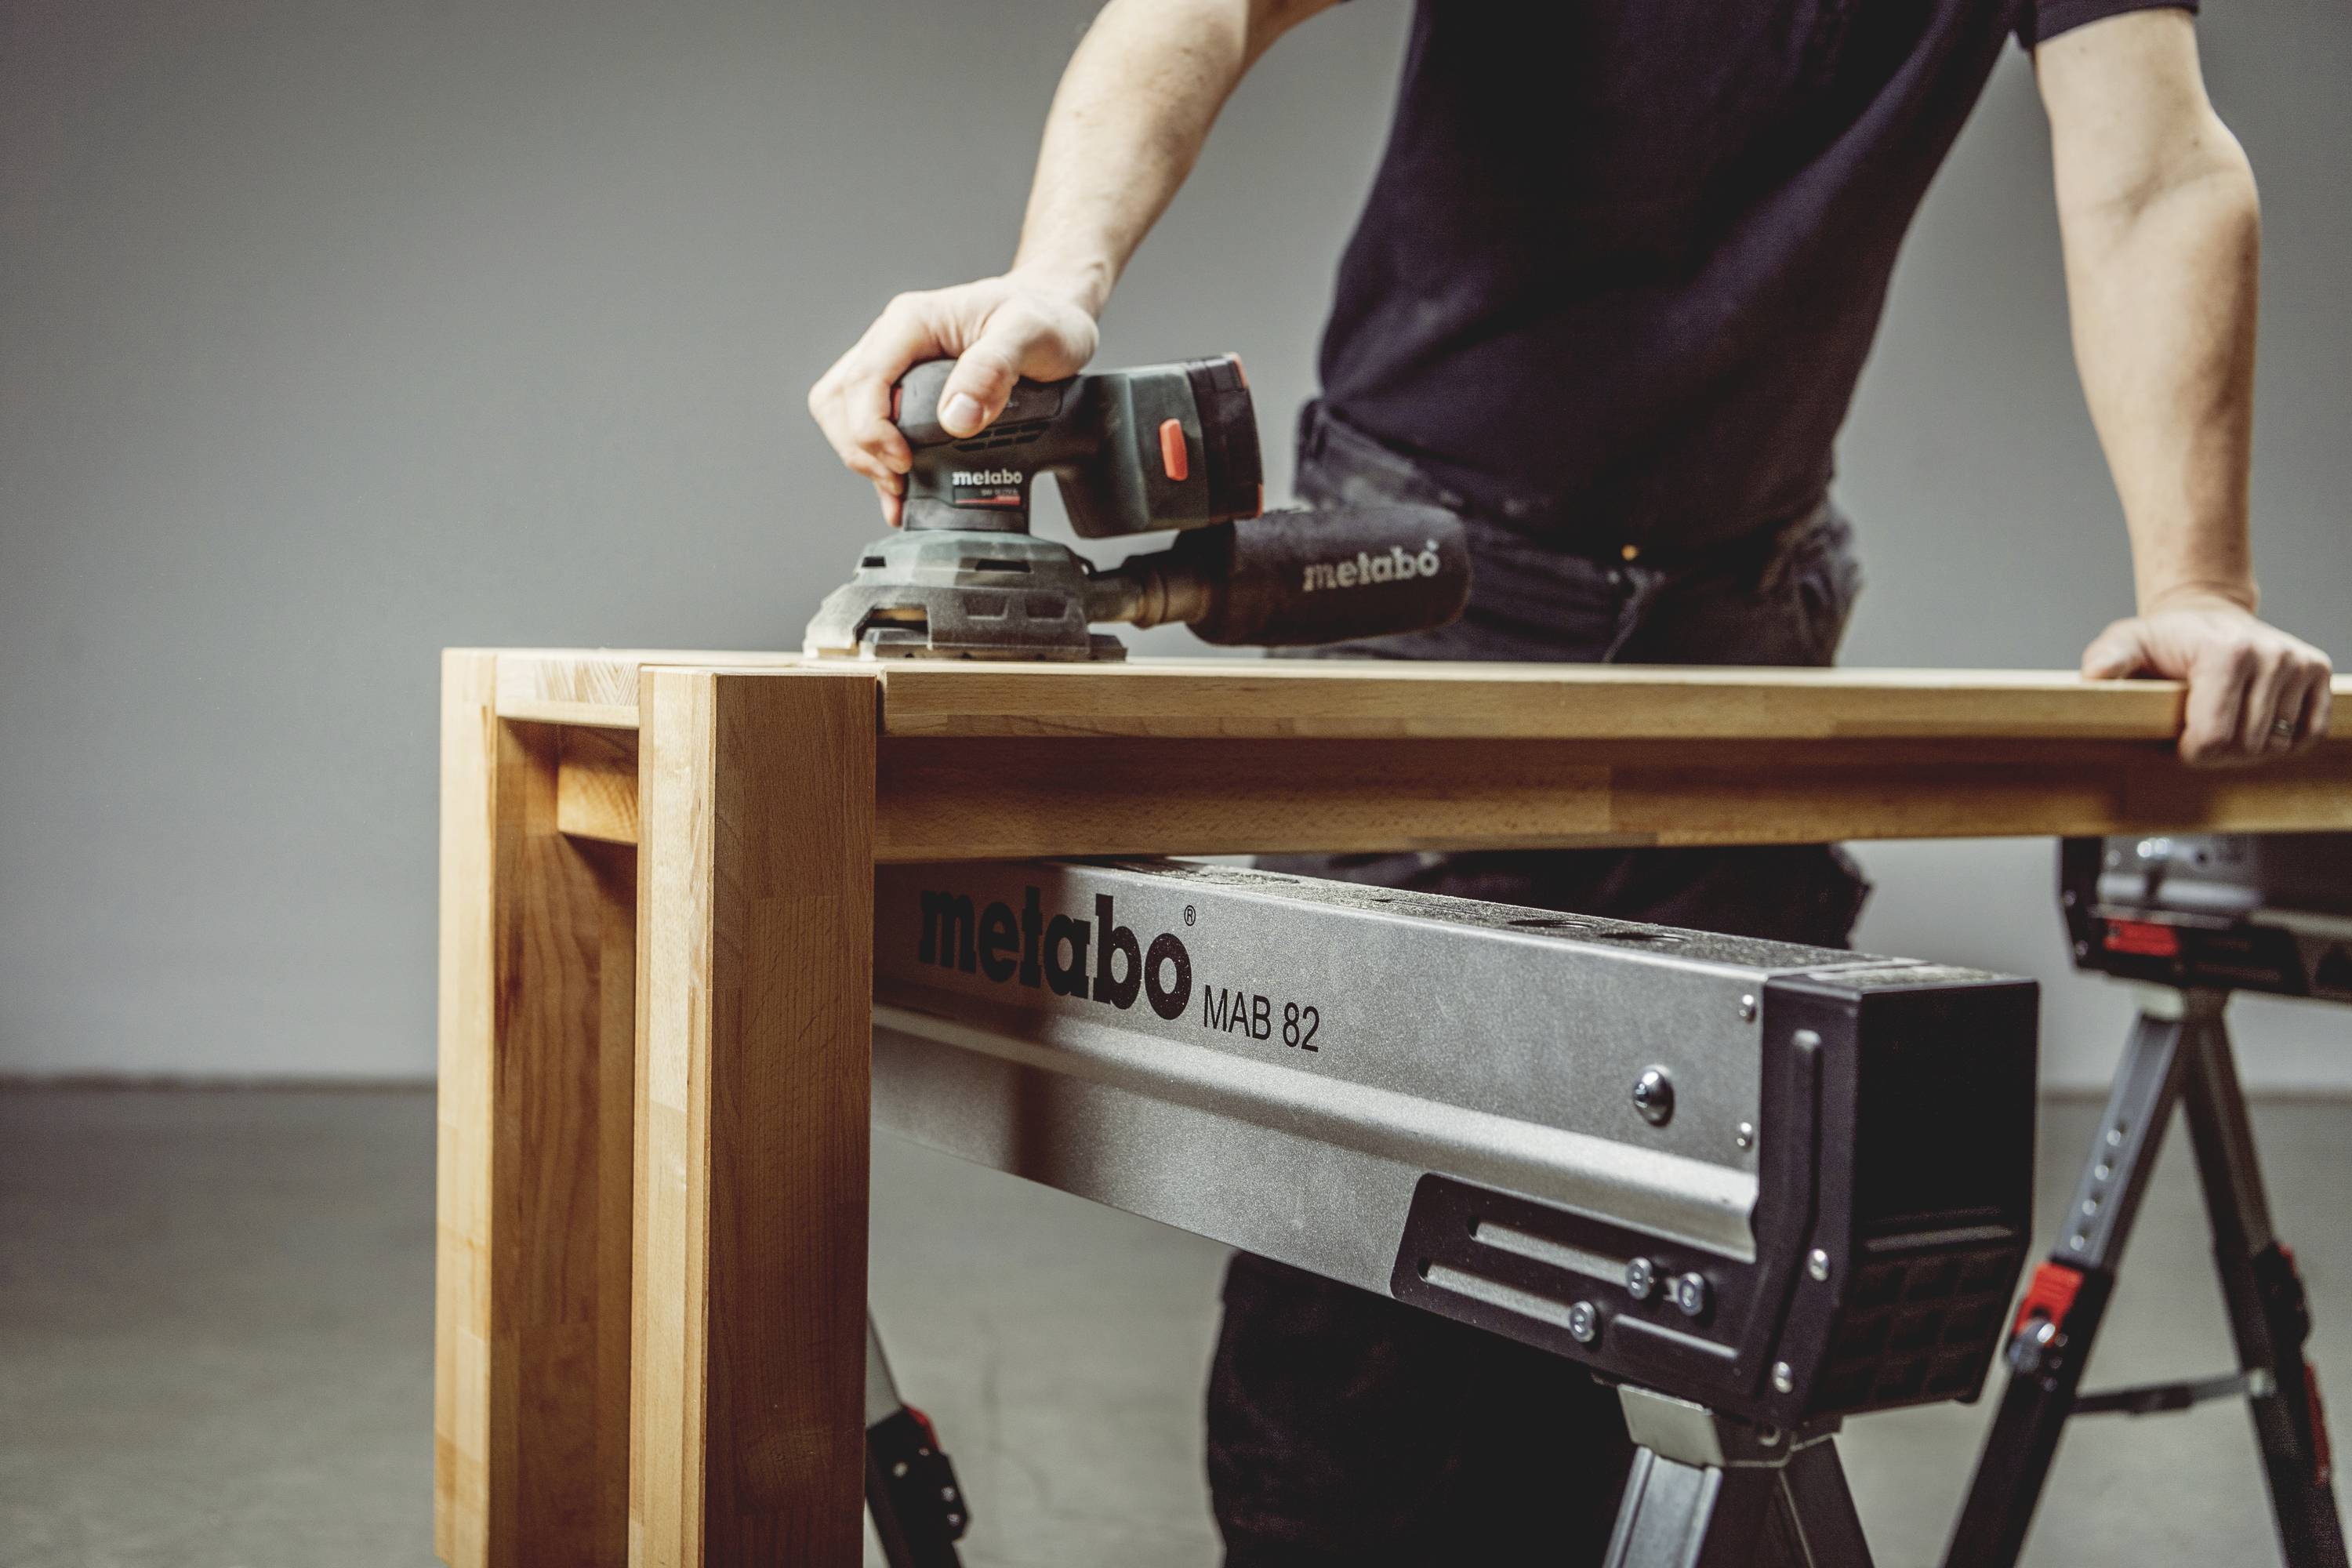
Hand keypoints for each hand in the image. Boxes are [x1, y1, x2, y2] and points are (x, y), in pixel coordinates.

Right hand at [807, 272, 1099, 525]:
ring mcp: (895, 363)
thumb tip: (956, 417)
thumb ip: (991, 371)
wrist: (1054, 312)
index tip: (904, 462)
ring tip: (897, 488)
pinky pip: (868, 421)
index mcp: (912, 321)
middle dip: (860, 448)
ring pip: (843, 411)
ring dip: (861, 455)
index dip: (872, 430)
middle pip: (839, 399)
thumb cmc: (1044, 316)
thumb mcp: (1029, 336)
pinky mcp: (904, 386)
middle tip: (901, 480)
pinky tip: (898, 487)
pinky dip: (874, 457)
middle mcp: (894, 339)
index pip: (864, 380)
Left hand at [2080, 591, 2333, 764]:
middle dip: (2217, 753)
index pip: (2214, 738)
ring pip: (2277, 746)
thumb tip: (2096, 675)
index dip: (2191, 752)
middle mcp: (2271, 655)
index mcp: (2227, 652)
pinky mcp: (2318, 672)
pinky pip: (2309, 735)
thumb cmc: (2167, 638)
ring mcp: (2300, 663)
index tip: (2177, 738)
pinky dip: (2281, 742)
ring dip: (2247, 749)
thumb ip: (2109, 659)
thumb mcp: (2127, 642)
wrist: (2207, 617)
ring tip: (2223, 725)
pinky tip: (2255, 723)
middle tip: (2198, 733)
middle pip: (2246, 747)